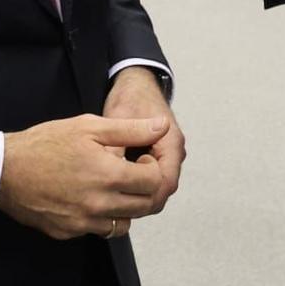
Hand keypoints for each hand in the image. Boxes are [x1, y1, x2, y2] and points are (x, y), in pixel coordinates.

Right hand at [0, 113, 170, 240]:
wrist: (4, 170)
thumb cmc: (45, 144)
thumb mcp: (89, 126)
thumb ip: (130, 129)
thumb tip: (161, 126)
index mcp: (108, 175)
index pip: (154, 182)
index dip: (154, 168)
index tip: (142, 158)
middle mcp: (99, 204)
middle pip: (145, 206)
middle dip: (147, 189)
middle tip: (134, 173)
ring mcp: (83, 222)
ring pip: (124, 224)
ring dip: (128, 207)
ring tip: (114, 186)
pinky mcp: (68, 232)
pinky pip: (98, 230)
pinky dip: (103, 217)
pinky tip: (91, 197)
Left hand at [105, 67, 184, 208]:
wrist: (136, 82)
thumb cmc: (130, 96)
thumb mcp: (119, 119)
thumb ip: (118, 147)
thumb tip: (111, 174)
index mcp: (170, 142)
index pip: (167, 182)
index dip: (147, 195)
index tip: (124, 198)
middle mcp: (173, 150)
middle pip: (164, 187)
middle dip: (143, 198)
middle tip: (115, 204)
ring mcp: (167, 153)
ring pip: (159, 184)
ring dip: (140, 192)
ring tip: (114, 196)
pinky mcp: (158, 154)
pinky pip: (153, 176)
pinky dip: (139, 183)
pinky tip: (119, 185)